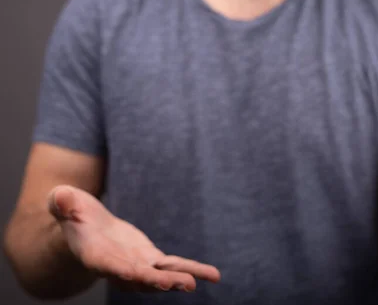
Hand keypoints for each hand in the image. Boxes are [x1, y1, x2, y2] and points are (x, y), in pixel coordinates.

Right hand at [48, 185, 219, 291]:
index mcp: (94, 255)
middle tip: (184, 283)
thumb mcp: (63, 203)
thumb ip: (62, 203)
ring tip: (206, 278)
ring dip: (181, 278)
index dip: (121, 270)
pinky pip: (173, 266)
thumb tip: (61, 196)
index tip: (135, 274)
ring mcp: (136, 265)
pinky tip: (213, 276)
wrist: (84, 229)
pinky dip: (191, 270)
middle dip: (161, 280)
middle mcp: (117, 267)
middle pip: (141, 278)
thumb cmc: (71, 214)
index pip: (109, 265)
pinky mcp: (150, 259)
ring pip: (161, 275)